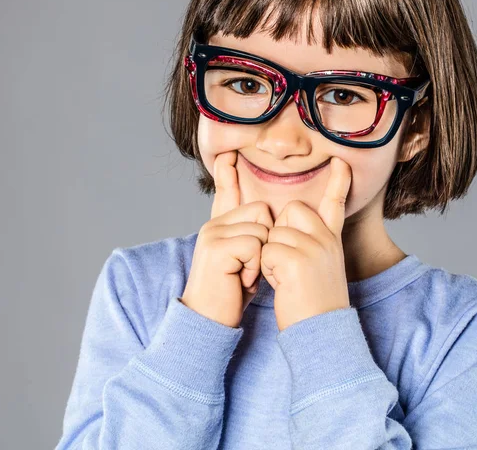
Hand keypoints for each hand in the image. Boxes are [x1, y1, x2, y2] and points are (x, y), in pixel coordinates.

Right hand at [180, 151, 273, 327]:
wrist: (209, 321)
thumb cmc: (229, 292)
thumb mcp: (243, 261)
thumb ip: (249, 238)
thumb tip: (267, 219)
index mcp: (220, 226)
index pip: (226, 191)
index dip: (228, 174)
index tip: (228, 155)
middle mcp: (214, 224)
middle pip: (263, 209)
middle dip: (267, 239)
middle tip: (251, 267)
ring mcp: (213, 233)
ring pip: (262, 227)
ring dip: (261, 257)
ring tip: (244, 275)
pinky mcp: (217, 247)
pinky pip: (256, 243)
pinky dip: (255, 265)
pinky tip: (240, 280)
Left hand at [260, 156, 352, 331]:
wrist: (322, 334)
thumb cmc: (313, 304)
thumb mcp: (320, 268)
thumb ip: (310, 243)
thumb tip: (285, 225)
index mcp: (332, 240)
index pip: (335, 204)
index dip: (338, 183)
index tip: (339, 162)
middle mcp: (327, 239)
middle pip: (291, 210)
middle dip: (279, 231)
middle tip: (287, 263)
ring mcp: (315, 248)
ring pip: (274, 233)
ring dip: (270, 255)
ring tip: (286, 279)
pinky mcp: (298, 260)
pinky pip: (267, 250)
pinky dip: (266, 269)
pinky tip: (282, 285)